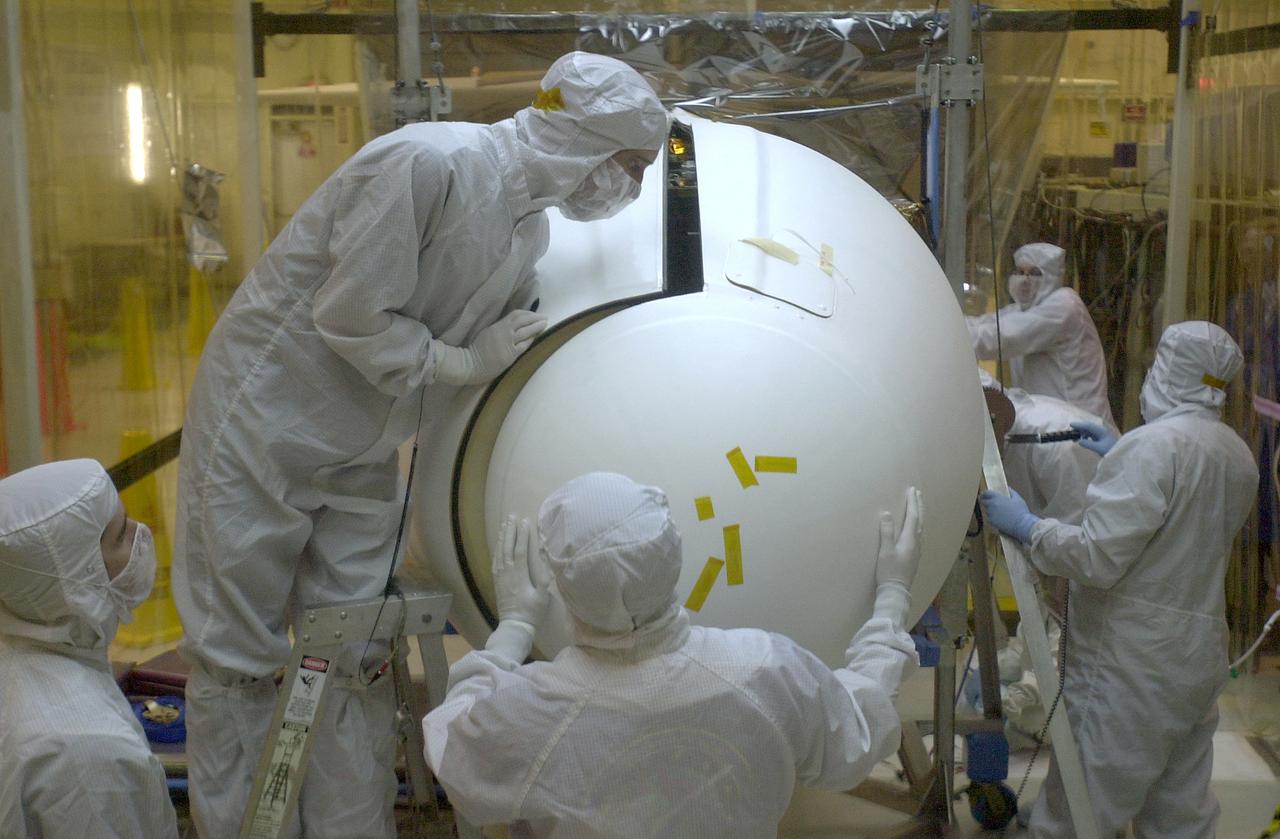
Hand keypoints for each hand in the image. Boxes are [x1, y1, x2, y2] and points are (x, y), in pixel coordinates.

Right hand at [431, 310, 547, 385]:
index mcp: (497, 326)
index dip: (527, 313)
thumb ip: (499, 329)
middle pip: (523, 320)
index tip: (534, 314)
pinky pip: (524, 345)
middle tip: (545, 317)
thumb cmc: (476, 351)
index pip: (515, 315)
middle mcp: (503, 332)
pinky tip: (537, 336)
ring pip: (526, 331)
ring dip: (537, 326)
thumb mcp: (486, 334)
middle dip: (535, 318)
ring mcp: (507, 343)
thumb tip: (512, 326)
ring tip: (545, 324)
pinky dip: (531, 339)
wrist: (469, 364)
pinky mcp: (509, 355)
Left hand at [492, 514, 550, 627]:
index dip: (522, 535)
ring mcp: (500, 577)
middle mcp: (507, 573)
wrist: (514, 626)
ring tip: (504, 525)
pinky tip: (498, 544)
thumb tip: (547, 562)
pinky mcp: (497, 581)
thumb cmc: (532, 612)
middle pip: (507, 547)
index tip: (524, 522)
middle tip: (511, 517)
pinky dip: (496, 550)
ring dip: (502, 538)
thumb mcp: (543, 597)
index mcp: (519, 575)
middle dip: (510, 531)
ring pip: (499, 552)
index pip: (520, 550)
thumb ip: (544, 579)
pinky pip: (495, 561)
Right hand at [872, 488, 922, 627]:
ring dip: (920, 514)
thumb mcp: (885, 551)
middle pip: (920, 520)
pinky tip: (918, 528)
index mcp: (909, 539)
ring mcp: (918, 550)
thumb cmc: (889, 571)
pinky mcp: (916, 556)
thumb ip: (886, 532)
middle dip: (919, 505)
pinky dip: (920, 525)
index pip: (912, 516)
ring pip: (922, 527)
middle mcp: (917, 543)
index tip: (911, 490)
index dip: (912, 503)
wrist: (896, 591)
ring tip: (919, 506)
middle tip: (917, 493)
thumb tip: (887, 514)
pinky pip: (921, 534)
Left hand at [980, 489, 1039, 544]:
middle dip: (986, 502)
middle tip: (991, 503)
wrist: (1022, 525)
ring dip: (990, 510)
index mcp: (997, 498)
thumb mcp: (1018, 499)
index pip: (986, 493)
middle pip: (984, 502)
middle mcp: (992, 505)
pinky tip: (1001, 518)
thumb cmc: (1021, 511)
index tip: (984, 495)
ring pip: (987, 510)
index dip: (984, 494)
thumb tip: (1008, 488)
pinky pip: (989, 518)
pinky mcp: (991, 522)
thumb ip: (1011, 492)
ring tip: (999, 512)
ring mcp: (991, 514)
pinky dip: (993, 517)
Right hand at [1071, 421, 1117, 456]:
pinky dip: (1084, 436)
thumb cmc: (1111, 451)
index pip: (1088, 426)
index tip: (1071, 424)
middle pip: (1088, 426)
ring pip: (1089, 430)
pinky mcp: (1100, 438)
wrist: (1120, 454)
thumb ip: (1089, 444)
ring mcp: (1101, 434)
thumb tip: (1079, 441)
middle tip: (1070, 430)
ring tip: (1074, 438)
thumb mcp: (1099, 449)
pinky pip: (1090, 434)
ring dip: (1081, 432)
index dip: (1079, 425)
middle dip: (1079, 427)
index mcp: (1101, 432)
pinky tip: (1082, 440)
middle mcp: (1101, 431)